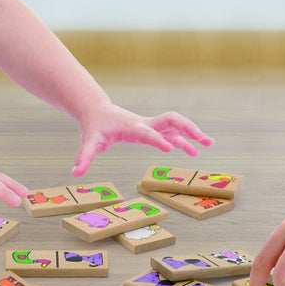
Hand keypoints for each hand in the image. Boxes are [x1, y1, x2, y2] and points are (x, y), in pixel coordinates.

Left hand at [71, 104, 213, 176]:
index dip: (157, 140)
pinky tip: (196, 150)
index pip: (147, 132)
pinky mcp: (153, 130)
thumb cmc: (94, 127)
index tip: (170, 149)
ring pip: (176, 126)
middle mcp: (145, 124)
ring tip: (209, 144)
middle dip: (187, 129)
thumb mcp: (88, 141)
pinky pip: (173, 134)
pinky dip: (185, 140)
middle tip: (203, 140)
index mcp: (132, 127)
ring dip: (192, 133)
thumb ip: (83, 157)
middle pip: (171, 121)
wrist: (98, 112)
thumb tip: (75, 174)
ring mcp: (151, 126)